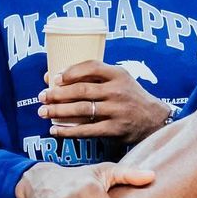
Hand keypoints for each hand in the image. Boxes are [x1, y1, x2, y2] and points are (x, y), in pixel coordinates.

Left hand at [39, 62, 169, 143]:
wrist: (154, 120)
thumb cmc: (130, 97)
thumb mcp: (119, 80)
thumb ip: (93, 77)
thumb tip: (53, 77)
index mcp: (118, 74)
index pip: (91, 66)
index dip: (70, 71)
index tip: (54, 78)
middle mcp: (118, 91)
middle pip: (82, 90)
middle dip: (57, 94)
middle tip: (42, 97)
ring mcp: (116, 111)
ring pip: (81, 110)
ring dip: (58, 111)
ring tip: (43, 112)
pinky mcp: (115, 129)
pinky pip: (87, 130)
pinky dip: (68, 131)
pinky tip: (55, 130)